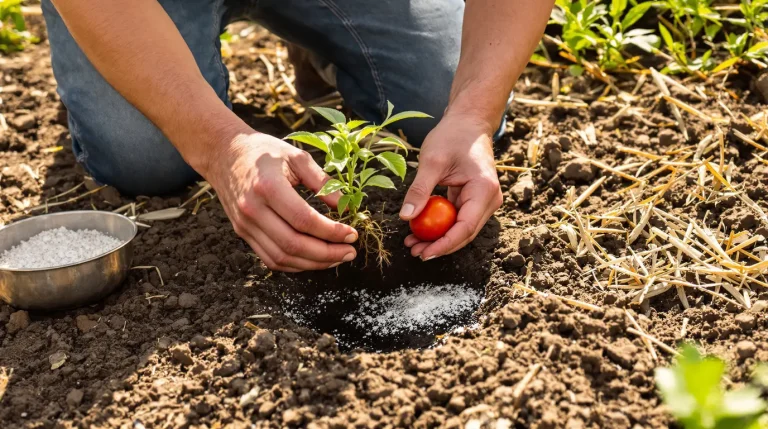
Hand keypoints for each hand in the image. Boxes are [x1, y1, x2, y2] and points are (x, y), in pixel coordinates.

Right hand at [206, 132, 357, 271]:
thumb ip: (322, 180)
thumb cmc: (263, 151)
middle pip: (293, 245)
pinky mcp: (243, 233)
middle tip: (350, 252)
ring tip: (337, 258)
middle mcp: (253, 210)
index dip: (332, 232)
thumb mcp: (296, 156)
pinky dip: (295, 265)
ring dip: (313, 264)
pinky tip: (315, 259)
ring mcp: (245, 225)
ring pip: (282, 258)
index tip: (352, 234)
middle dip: (327, 254)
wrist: (223, 153)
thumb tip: (345, 205)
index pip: (304, 220)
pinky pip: (270, 259)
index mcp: (268, 187)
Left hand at [399, 115, 502, 259]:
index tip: (424, 253)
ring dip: (439, 238)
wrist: (468, 121)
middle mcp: (489, 199)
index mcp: (484, 189)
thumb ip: (420, 190)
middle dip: (440, 246)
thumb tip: (405, 217)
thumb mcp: (432, 161)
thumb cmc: (453, 135)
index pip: (465, 227)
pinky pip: (458, 218)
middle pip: (465, 232)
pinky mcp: (474, 199)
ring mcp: (483, 200)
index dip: (445, 244)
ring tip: (413, 244)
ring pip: (461, 228)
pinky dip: (441, 225)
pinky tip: (421, 229)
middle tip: (414, 252)